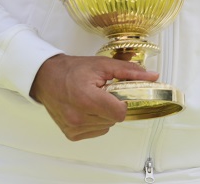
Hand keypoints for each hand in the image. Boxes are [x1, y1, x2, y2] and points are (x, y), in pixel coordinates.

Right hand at [29, 53, 158, 139]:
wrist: (47, 78)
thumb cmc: (73, 70)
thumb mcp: (103, 65)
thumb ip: (129, 72)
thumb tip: (153, 77)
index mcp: (86, 99)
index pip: (120, 112)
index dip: (122, 102)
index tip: (116, 93)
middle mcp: (78, 117)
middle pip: (114, 119)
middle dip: (113, 106)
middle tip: (102, 92)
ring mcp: (74, 128)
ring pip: (106, 126)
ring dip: (104, 114)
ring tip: (92, 99)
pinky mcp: (71, 135)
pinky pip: (96, 131)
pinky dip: (96, 121)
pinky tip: (86, 109)